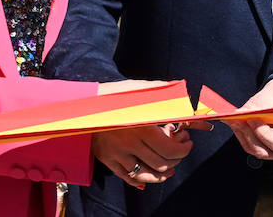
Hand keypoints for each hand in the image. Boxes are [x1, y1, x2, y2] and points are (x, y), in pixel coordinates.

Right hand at [91, 80, 206, 187]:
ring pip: (146, 175)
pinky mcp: (107, 159)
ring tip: (170, 167)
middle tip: (181, 150)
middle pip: (161, 163)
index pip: (169, 149)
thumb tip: (185, 97)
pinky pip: (127, 177)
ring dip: (163, 174)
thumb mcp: (140, 90)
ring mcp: (117, 153)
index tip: (187, 142)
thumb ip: (163, 93)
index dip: (183, 149)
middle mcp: (129, 143)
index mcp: (141, 125)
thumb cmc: (115, 94)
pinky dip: (141, 181)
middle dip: (177, 159)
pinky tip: (149, 178)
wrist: (85, 101)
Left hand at [227, 78, 272, 160]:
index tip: (251, 119)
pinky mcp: (268, 150)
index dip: (264, 134)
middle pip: (267, 151)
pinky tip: (236, 124)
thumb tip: (242, 113)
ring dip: (244, 136)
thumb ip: (261, 104)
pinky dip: (244, 137)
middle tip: (237, 121)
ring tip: (234, 121)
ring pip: (258, 151)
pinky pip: (254, 148)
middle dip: (250, 136)